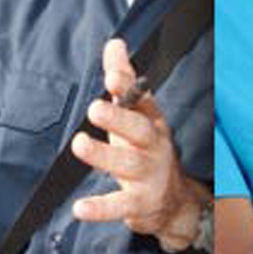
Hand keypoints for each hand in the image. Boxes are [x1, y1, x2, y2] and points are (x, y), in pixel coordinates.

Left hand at [71, 39, 206, 250]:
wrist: (173, 201)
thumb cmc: (146, 151)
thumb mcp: (136, 115)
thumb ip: (123, 80)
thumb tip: (115, 44)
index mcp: (151, 122)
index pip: (142, 100)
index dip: (128, 86)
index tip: (113, 74)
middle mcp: (153, 147)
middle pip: (139, 130)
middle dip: (119, 118)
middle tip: (95, 108)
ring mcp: (148, 176)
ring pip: (128, 165)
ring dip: (103, 156)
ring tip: (80, 145)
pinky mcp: (139, 203)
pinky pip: (120, 206)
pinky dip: (100, 209)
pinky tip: (80, 208)